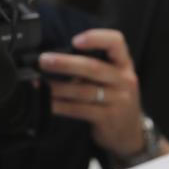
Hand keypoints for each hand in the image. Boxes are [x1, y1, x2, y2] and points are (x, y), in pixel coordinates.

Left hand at [39, 30, 144, 158]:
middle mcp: (124, 80)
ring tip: (39, 83)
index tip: (75, 41)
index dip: (96, 38)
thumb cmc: (115, 98)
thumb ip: (94, 66)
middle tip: (44, 61)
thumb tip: (57, 57)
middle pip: (93, 68)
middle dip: (65, 63)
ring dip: (57, 87)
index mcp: (124, 64)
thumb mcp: (114, 77)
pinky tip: (48, 103)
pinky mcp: (107, 118)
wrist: (129, 130)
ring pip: (83, 91)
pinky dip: (60, 106)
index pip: (116, 42)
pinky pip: (79, 110)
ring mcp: (118, 100)